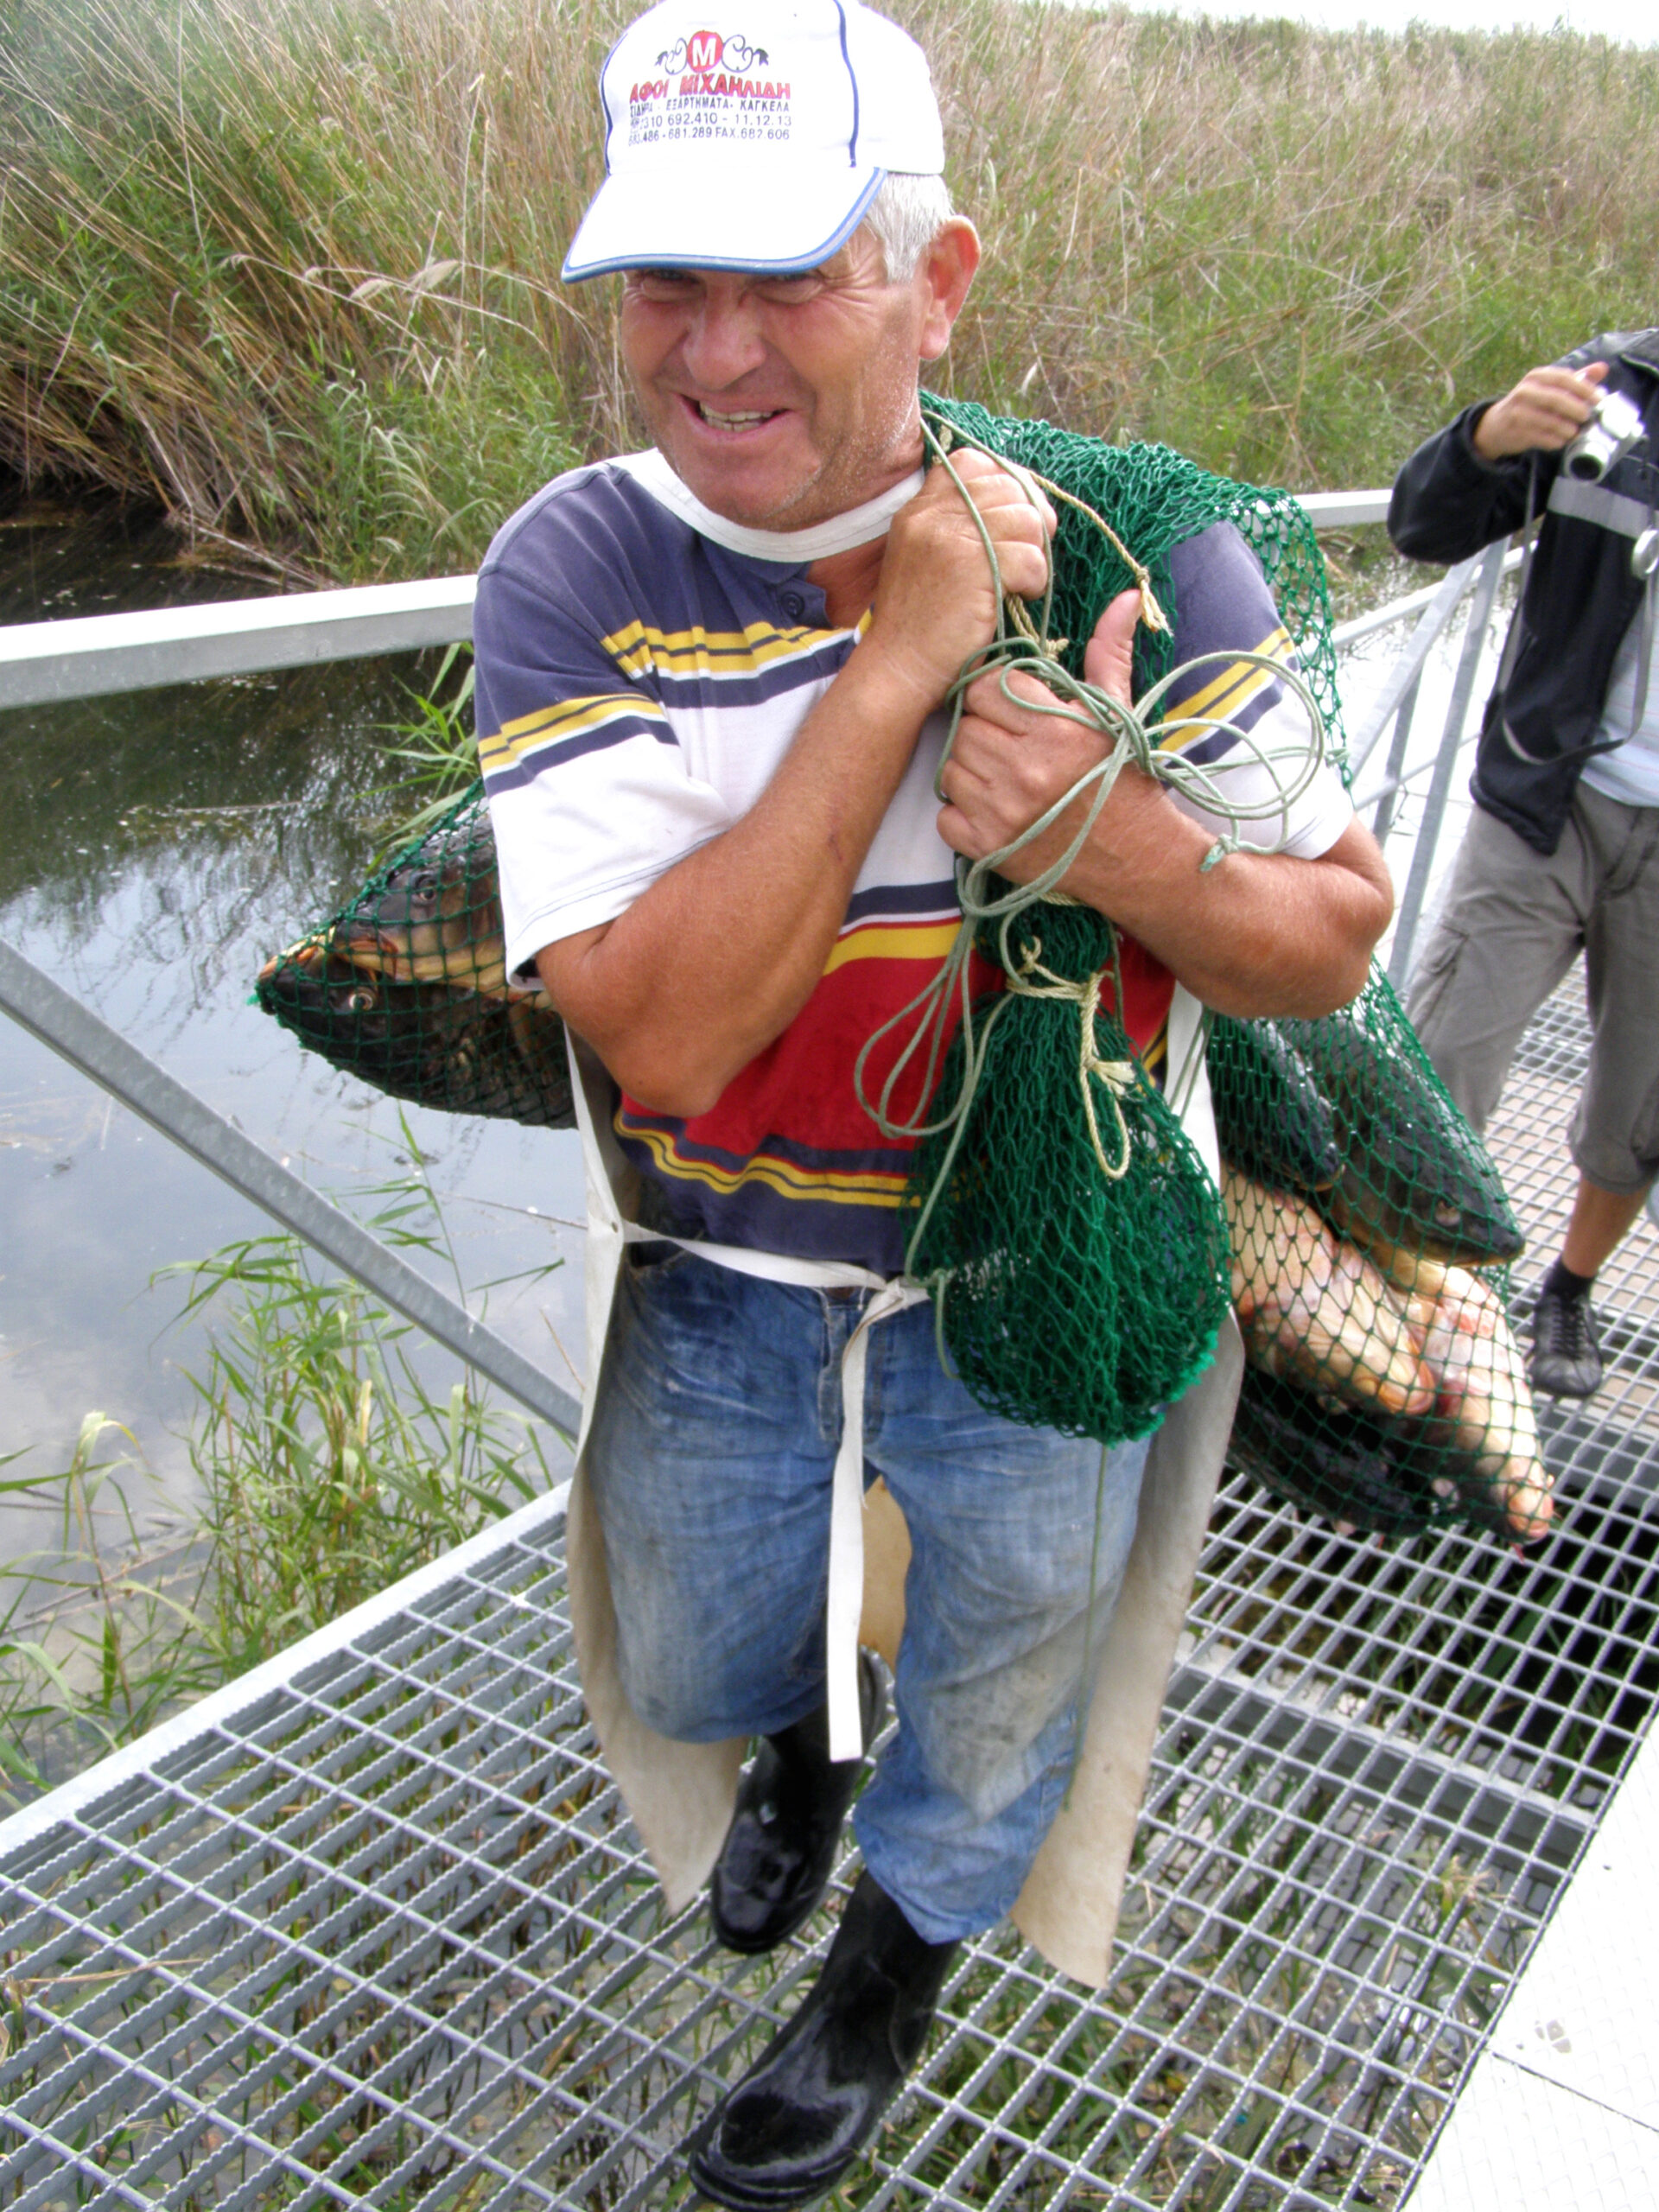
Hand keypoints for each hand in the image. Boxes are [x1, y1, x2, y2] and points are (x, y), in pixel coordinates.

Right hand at [863, 448, 1055, 712]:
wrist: (900, 667)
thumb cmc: (920, 622)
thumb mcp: (923, 557)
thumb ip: (955, 524)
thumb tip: (1021, 505)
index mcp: (920, 508)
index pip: (974, 463)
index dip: (1007, 484)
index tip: (1015, 520)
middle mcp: (933, 514)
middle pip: (1010, 488)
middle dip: (1030, 522)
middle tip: (1025, 558)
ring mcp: (952, 538)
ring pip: (1028, 520)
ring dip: (1035, 554)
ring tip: (1018, 581)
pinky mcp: (973, 568)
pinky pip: (1032, 558)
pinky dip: (1035, 581)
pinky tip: (1018, 597)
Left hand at [937, 588, 1166, 885]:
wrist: (1140, 858)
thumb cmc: (1127, 781)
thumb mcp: (1119, 715)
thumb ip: (1109, 654)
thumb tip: (1127, 597)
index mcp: (1056, 729)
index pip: (984, 688)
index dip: (992, 693)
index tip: (1009, 706)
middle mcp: (1026, 769)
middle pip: (964, 728)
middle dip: (981, 731)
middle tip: (1008, 744)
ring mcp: (1004, 813)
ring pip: (950, 769)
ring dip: (968, 770)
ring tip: (1002, 776)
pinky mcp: (991, 849)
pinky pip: (945, 817)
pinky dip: (960, 814)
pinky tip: (992, 810)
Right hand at [1472, 359, 1608, 460]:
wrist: (1496, 425)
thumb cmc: (1531, 404)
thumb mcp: (1551, 387)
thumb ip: (1577, 379)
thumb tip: (1602, 368)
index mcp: (1537, 376)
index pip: (1564, 378)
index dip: (1584, 389)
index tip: (1599, 399)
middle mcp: (1525, 391)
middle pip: (1556, 399)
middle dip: (1576, 409)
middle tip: (1587, 417)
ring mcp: (1518, 412)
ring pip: (1549, 420)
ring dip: (1566, 428)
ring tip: (1575, 432)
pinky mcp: (1516, 431)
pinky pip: (1541, 437)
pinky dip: (1554, 441)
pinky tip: (1560, 441)